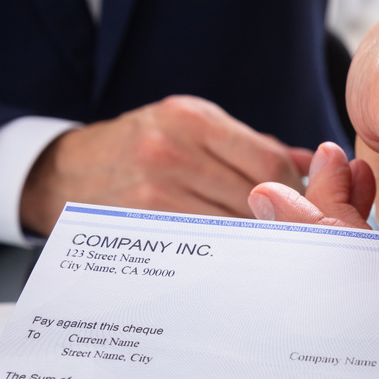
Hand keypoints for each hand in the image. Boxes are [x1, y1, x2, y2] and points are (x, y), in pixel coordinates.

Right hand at [19, 95, 310, 235]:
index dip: (295, 189)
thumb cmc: (139, 148)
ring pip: (234, 227)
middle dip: (280, 220)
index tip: (300, 205)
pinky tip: (232, 259)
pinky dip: (226, 255)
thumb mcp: (189, 126)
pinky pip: (204, 246)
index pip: (270, 161)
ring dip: (257, 242)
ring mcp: (154, 190)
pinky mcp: (141, 225)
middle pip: (257, 198)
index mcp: (192, 118)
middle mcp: (172, 150)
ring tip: (265, 251)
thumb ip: (251, 145)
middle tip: (292, 238)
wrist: (63, 172)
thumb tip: (315, 165)